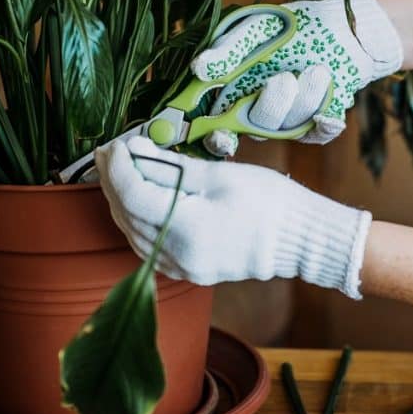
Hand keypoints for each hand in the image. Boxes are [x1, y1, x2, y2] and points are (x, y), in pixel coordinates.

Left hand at [95, 136, 372, 298]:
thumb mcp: (219, 175)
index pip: (133, 194)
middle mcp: (177, 255)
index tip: (115, 143)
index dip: (118, 167)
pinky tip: (139, 198)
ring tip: (121, 170)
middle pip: (127, 214)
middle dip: (114, 181)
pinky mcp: (188, 270)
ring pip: (133, 232)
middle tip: (111, 151)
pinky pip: (148, 244)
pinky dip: (138, 220)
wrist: (301, 240)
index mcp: (187, 229)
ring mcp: (182, 268)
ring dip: (122, 200)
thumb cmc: (270, 202)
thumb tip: (134, 151)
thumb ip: (170, 167)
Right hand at [191, 0, 402, 155]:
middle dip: (272, 106)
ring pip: (288, 128)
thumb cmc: (293, 27)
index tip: (223, 136)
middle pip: (256, 129)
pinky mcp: (316, 124)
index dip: (216, 138)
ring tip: (319, 69)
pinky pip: (317, 134)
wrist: (344, 29)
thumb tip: (198, 69)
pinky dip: (325, 122)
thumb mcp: (257, 29)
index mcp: (234, 92)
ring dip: (305, 98)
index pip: (217, 126)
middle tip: (286, 78)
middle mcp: (258, 112)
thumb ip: (229, 49)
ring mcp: (287, 121)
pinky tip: (331, 101)